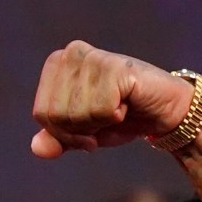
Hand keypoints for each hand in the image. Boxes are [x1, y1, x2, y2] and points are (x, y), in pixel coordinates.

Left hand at [30, 42, 197, 159]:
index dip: (65, 134)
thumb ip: (59, 139)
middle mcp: (72, 53)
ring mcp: (92, 57)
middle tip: (106, 120)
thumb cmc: (124, 117)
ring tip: (118, 109)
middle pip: (55, 116)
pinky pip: (100, 110)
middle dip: (81, 131)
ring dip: (100, 124)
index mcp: (58, 63)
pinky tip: (128, 103)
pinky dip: (116, 117)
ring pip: (76, 114)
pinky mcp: (114, 67)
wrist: (165, 111)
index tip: (89, 130)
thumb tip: (37, 148)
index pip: (42, 114)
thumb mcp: (85, 133)